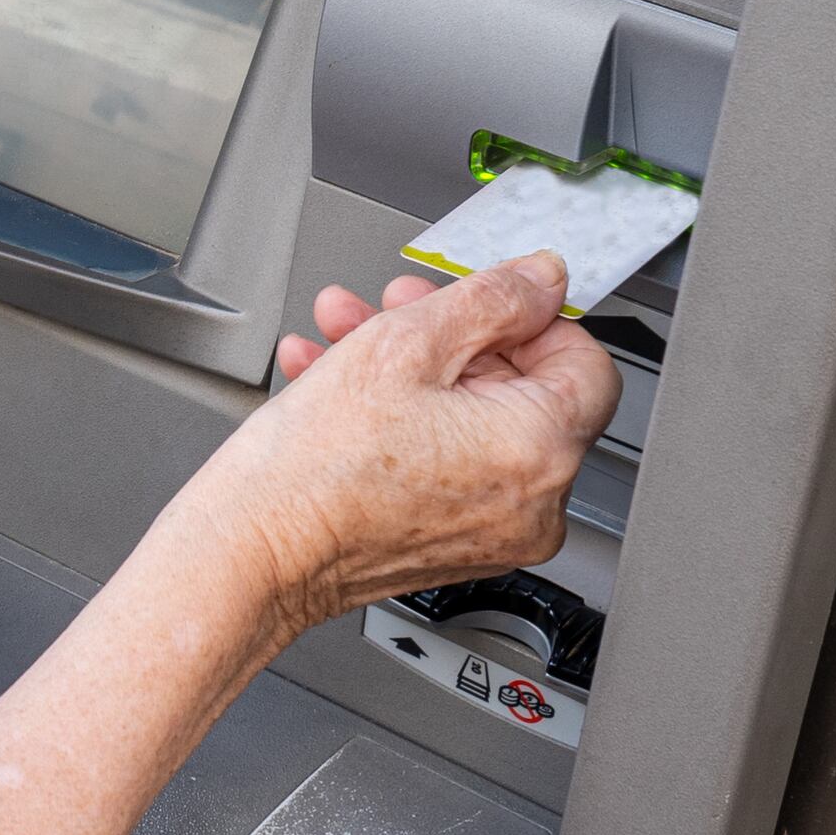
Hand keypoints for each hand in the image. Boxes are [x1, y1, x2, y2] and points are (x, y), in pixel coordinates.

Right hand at [204, 256, 615, 628]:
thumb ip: (490, 299)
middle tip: (396, 306)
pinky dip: (403, 420)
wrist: (250, 556)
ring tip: (346, 337)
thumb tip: (542, 279)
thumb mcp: (404, 343)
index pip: (585, 362)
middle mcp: (533, 505)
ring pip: (473, 421)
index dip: (531, 317)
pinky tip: (338, 384)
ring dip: (411, 368)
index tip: (484, 300)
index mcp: (540, 451)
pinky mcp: (451, 546)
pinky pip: (447, 463)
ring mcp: (494, 533)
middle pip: (520, 389)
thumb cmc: (313, 471)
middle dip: (449, 335)